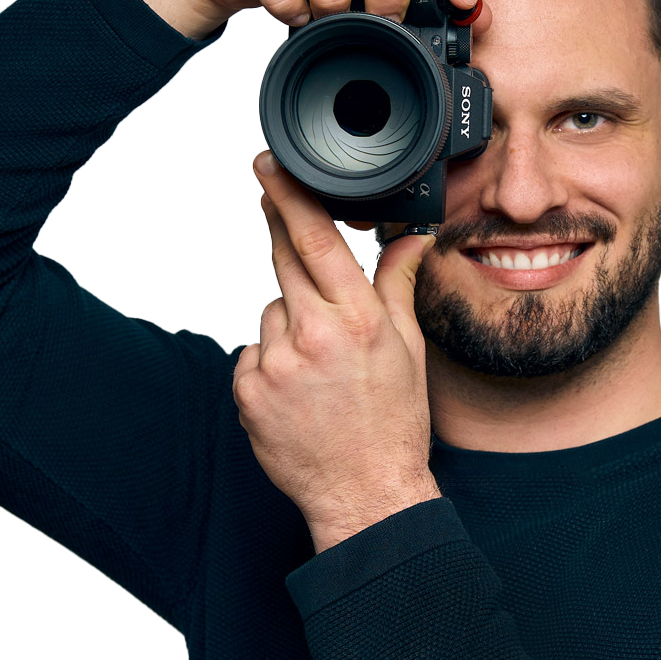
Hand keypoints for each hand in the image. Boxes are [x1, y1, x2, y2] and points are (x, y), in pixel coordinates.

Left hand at [233, 151, 440, 553]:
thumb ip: (398, 286)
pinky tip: (298, 392)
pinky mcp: (249, 390)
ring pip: (273, 312)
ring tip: (320, 367)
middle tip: (292, 237)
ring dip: (291, 325)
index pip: (315, 241)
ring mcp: (276, 364)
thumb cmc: (392, 425)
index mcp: (358, 320)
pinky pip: (255, 353)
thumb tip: (411, 240)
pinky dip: (272, 363)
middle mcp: (314, 336)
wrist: (365, 491)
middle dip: (286, 241)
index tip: (267, 168)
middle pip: (285, 262)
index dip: (288, 198)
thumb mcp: (408, 350)